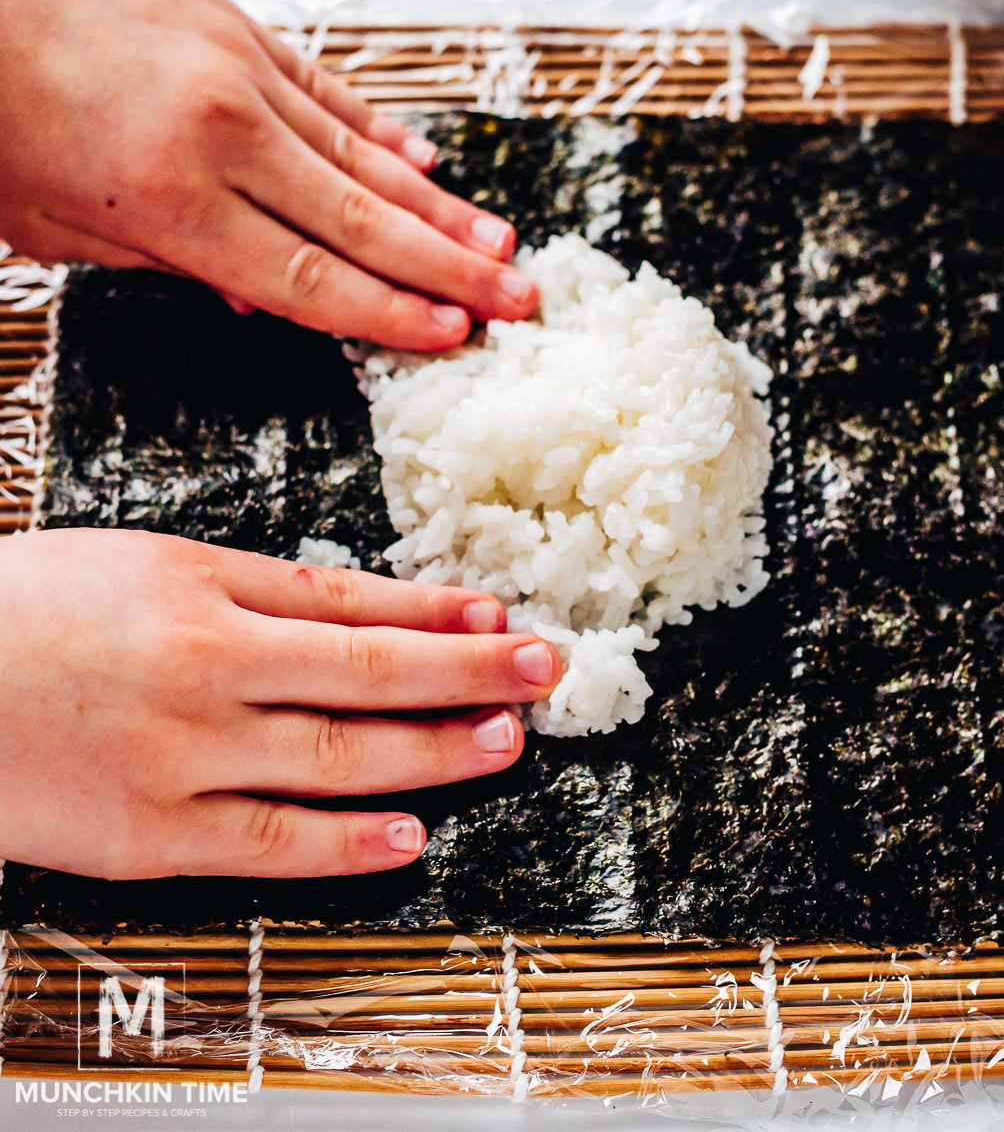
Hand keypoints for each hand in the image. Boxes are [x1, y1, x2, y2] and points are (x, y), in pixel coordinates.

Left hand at [0, 0, 537, 346]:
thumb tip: (259, 294)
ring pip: (360, 155)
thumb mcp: (63, 230)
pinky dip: (382, 133)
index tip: (455, 335)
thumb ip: (175, 263)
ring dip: (438, 207)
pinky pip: (327, 91)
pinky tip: (430, 167)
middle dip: (448, 268)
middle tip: (518, 299)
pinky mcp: (234, 24)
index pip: (309, 276)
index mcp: (170, 198)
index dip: (389, 312)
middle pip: (359, 219)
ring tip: (499, 244)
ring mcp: (235, 66)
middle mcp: (220, 130)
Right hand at [0, 529, 560, 879]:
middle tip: (545, 668)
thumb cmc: (33, 610)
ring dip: (434, 753)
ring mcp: (182, 760)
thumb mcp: (153, 566)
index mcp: (205, 593)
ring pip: (338, 759)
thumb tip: (371, 606)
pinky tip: (410, 836)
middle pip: (369, 675)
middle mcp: (207, 673)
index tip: (502, 616)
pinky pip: (268, 844)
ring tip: (505, 743)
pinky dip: (346, 845)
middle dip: (470, 672)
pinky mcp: (150, 837)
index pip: (354, 605)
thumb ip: (265, 587)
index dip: (439, 614)